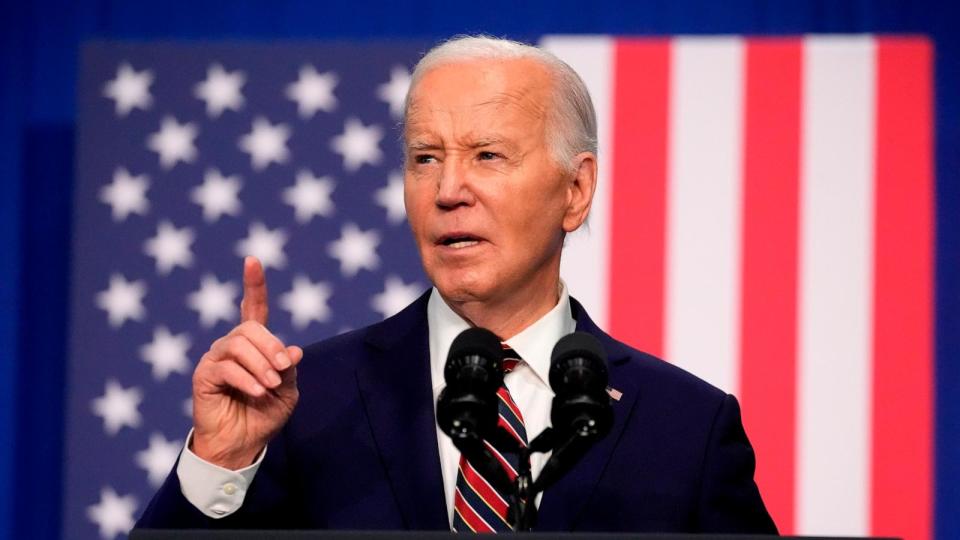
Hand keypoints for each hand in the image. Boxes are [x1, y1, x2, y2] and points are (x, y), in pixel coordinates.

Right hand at [190, 256, 302, 468]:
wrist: (242, 444)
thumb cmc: (264, 415)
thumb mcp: (287, 391)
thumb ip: (288, 369)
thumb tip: (292, 350)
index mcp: (254, 344)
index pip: (253, 308)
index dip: (254, 285)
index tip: (252, 260)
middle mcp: (232, 345)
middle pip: (251, 328)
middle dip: (270, 347)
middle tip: (282, 370)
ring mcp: (216, 358)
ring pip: (239, 345)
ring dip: (260, 365)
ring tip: (270, 386)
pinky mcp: (204, 375)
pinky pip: (227, 367)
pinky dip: (247, 379)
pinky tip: (257, 393)